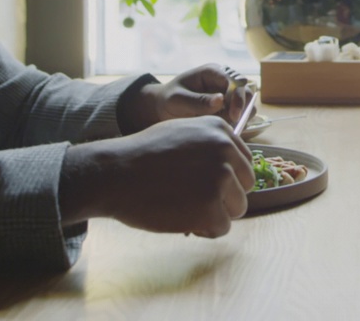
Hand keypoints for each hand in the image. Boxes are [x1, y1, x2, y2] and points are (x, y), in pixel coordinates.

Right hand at [59, 116, 254, 236]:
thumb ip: (209, 144)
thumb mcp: (182, 132)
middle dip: (225, 197)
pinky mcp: (211, 208)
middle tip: (194, 200)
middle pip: (245, 186)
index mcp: (220, 130)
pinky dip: (205, 230)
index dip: (226, 179)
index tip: (203, 184)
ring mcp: (220, 179)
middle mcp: (226, 151)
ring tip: (186, 208)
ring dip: (216, 214)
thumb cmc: (142, 155)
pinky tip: (183, 220)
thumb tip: (231, 165)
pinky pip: (222, 228)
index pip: (244, 163)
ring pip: (237, 208)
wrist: (115, 174)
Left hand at [122, 63, 253, 131]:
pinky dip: (238, 123)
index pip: (233, 81)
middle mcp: (224, 81)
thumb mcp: (177, 100)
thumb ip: (197, 101)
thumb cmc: (169, 100)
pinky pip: (242, 115)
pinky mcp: (230, 107)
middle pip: (246, 90)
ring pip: (248, 103)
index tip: (232, 115)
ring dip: (242, 116)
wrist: (165, 109)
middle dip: (243, 106)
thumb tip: (220, 101)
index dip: (236, 97)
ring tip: (226, 126)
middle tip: (233, 121)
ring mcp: (229, 94)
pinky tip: (225, 128)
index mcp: (212, 72)